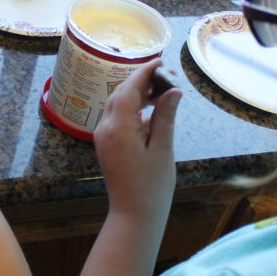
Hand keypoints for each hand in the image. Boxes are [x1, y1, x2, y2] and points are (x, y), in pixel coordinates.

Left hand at [93, 60, 181, 226]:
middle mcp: (106, 128)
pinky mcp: (106, 144)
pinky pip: (117, 118)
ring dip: (137, 94)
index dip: (144, 72)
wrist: (133, 214)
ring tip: (162, 91)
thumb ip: (165, 117)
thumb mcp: (163, 149)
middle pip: (120, 93)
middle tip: (166, 75)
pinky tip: (151, 111)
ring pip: (117, 104)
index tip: (161, 61)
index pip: (129, 89)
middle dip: (141, 81)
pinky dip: (133, 109)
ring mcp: (103, 137)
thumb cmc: (151, 186)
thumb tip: (173, 90)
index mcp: (119, 128)